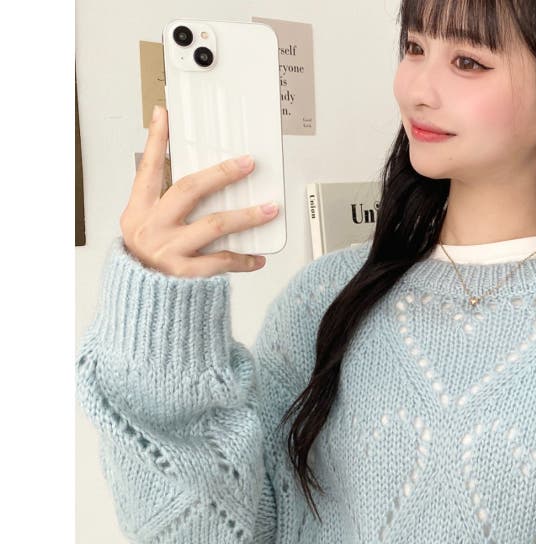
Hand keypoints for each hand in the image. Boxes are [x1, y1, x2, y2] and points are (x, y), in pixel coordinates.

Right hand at [119, 105, 279, 276]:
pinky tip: (258, 257)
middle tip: (247, 164)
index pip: (147, 169)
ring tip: (269, 209)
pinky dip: (243, 260)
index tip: (164, 115)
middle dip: (222, 173)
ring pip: (215, 224)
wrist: (142, 308)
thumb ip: (165, 208)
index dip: (155, 141)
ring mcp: (168, 250)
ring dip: (247, 215)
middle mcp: (152, 227)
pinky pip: (222, 261)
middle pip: (190, 190)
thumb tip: (202, 184)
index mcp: (139, 212)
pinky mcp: (184, 274)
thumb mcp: (144, 231)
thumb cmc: (147, 266)